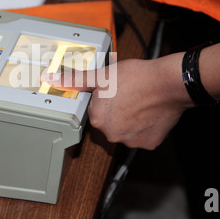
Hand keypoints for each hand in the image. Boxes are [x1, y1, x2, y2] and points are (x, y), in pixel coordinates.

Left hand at [42, 54, 192, 149]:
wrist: (168, 83)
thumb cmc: (137, 77)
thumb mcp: (102, 75)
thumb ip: (75, 81)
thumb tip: (51, 79)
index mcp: (98, 119)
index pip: (96, 112)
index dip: (105, 100)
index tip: (114, 92)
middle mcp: (112, 134)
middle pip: (110, 123)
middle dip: (117, 112)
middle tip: (128, 96)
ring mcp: (131, 141)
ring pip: (126, 130)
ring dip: (130, 120)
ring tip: (139, 102)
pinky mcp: (148, 143)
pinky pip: (142, 136)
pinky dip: (145, 127)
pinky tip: (148, 113)